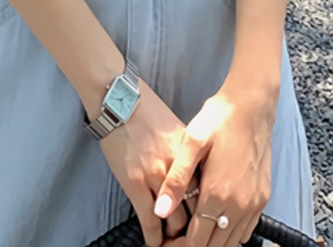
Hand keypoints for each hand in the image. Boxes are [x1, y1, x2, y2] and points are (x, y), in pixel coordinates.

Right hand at [96, 78, 198, 245]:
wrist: (120, 99)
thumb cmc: (147, 110)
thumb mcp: (177, 128)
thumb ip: (188, 154)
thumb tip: (196, 172)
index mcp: (191, 154)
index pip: (208, 191)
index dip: (210, 210)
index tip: (211, 221)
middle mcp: (179, 169)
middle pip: (196, 210)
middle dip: (197, 228)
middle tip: (196, 237)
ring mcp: (157, 178)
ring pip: (174, 221)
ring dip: (176, 236)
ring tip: (176, 243)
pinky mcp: (135, 184)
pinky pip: (149, 220)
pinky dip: (154, 237)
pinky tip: (156, 243)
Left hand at [153, 84, 276, 245]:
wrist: (252, 104)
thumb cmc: (219, 119)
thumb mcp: (192, 143)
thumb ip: (176, 180)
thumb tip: (159, 211)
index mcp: (218, 194)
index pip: (196, 242)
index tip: (164, 245)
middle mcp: (239, 206)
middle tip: (174, 240)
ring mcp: (254, 204)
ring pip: (232, 242)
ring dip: (212, 242)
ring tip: (191, 232)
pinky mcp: (262, 198)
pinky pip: (246, 230)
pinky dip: (230, 234)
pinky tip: (215, 221)